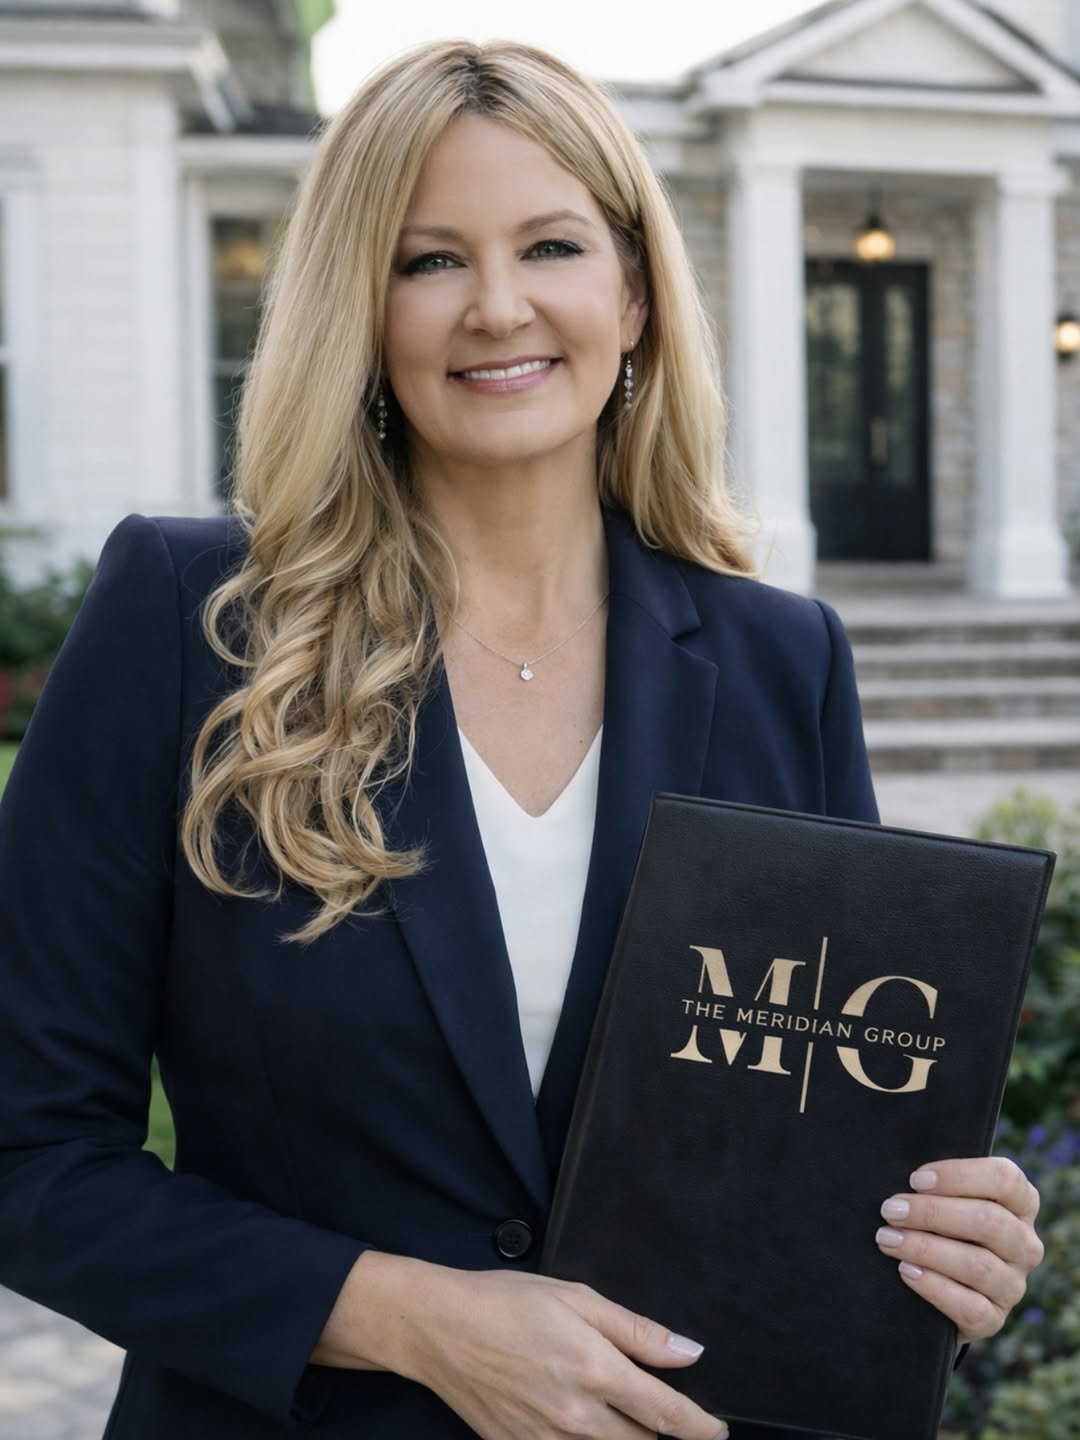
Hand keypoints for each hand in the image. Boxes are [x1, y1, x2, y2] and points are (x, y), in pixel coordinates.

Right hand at [350, 1255, 727, 1439]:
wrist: (439, 1329)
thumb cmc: (506, 1302)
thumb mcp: (577, 1298)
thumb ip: (637, 1330)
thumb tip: (688, 1352)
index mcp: (594, 1369)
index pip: (667, 1415)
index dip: (701, 1427)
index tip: (717, 1430)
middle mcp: (576, 1416)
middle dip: (663, 1435)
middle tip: (668, 1416)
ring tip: (630, 1421)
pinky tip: (587, 1429)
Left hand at [874, 1156, 1043, 1342]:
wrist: (940, 1287)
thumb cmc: (939, 1225)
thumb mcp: (947, 1199)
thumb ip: (939, 1186)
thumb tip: (909, 1180)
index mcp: (1021, 1204)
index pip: (1005, 1179)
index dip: (958, 1176)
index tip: (915, 1180)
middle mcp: (1024, 1245)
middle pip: (989, 1221)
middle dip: (932, 1213)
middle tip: (891, 1210)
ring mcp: (1013, 1285)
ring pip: (977, 1265)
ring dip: (925, 1249)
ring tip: (888, 1239)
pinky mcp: (994, 1319)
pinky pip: (970, 1307)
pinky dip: (933, 1286)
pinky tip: (905, 1271)